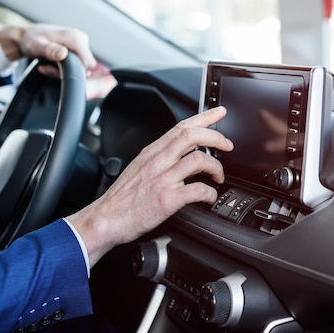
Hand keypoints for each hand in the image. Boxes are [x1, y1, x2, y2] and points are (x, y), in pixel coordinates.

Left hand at [0, 24, 97, 76]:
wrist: (26, 37)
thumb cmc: (30, 40)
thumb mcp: (36, 46)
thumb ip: (49, 50)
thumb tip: (63, 54)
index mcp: (75, 37)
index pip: (88, 62)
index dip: (74, 71)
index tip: (56, 69)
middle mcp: (80, 38)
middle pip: (84, 66)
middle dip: (67, 72)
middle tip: (49, 68)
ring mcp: (80, 42)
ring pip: (80, 66)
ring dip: (64, 71)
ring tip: (48, 65)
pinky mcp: (77, 47)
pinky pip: (76, 64)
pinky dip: (64, 67)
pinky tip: (51, 64)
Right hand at [67, 106, 232, 265]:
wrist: (105, 219)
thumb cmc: (121, 199)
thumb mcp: (138, 169)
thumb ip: (158, 160)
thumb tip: (179, 157)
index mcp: (151, 153)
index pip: (181, 127)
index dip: (204, 117)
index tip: (219, 113)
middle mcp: (158, 162)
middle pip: (192, 136)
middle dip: (216, 137)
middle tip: (228, 146)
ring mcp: (162, 179)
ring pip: (199, 159)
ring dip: (216, 167)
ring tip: (218, 177)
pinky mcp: (166, 199)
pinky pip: (197, 190)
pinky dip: (210, 193)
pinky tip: (209, 198)